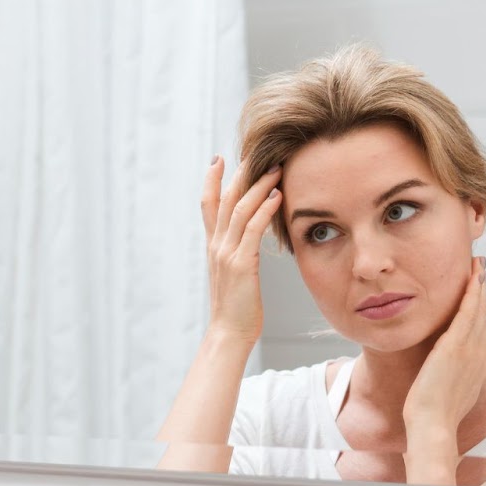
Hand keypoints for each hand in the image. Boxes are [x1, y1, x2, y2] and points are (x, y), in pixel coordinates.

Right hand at [200, 156, 283, 344]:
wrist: (229, 333)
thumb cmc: (237, 309)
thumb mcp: (234, 276)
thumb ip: (238, 256)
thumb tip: (248, 245)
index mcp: (214, 247)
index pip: (208, 205)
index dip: (211, 180)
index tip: (219, 159)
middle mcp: (216, 245)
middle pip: (225, 200)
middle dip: (240, 174)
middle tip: (255, 152)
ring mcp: (226, 253)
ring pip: (239, 209)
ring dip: (258, 186)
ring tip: (275, 168)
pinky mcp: (240, 264)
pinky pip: (253, 229)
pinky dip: (265, 209)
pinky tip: (277, 196)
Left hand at [402, 257, 485, 481]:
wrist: (432, 426)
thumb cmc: (433, 416)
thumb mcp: (445, 392)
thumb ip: (446, 379)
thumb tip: (437, 375)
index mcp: (474, 364)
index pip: (478, 329)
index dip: (479, 308)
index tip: (478, 291)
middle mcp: (477, 354)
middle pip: (482, 315)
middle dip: (482, 290)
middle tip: (481, 268)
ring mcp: (469, 349)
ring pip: (477, 309)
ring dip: (479, 285)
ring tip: (478, 265)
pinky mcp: (456, 346)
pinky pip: (467, 313)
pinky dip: (472, 293)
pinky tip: (473, 277)